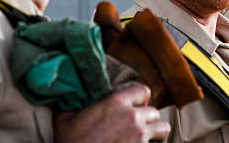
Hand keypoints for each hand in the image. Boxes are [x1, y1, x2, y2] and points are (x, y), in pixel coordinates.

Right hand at [54, 84, 170, 142]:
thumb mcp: (65, 120)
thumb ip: (74, 105)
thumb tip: (71, 97)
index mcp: (115, 103)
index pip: (143, 90)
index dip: (140, 100)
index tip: (135, 108)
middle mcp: (131, 117)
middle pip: (154, 112)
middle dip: (147, 120)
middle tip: (137, 129)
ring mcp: (140, 135)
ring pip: (163, 128)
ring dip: (156, 134)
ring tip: (146, 140)